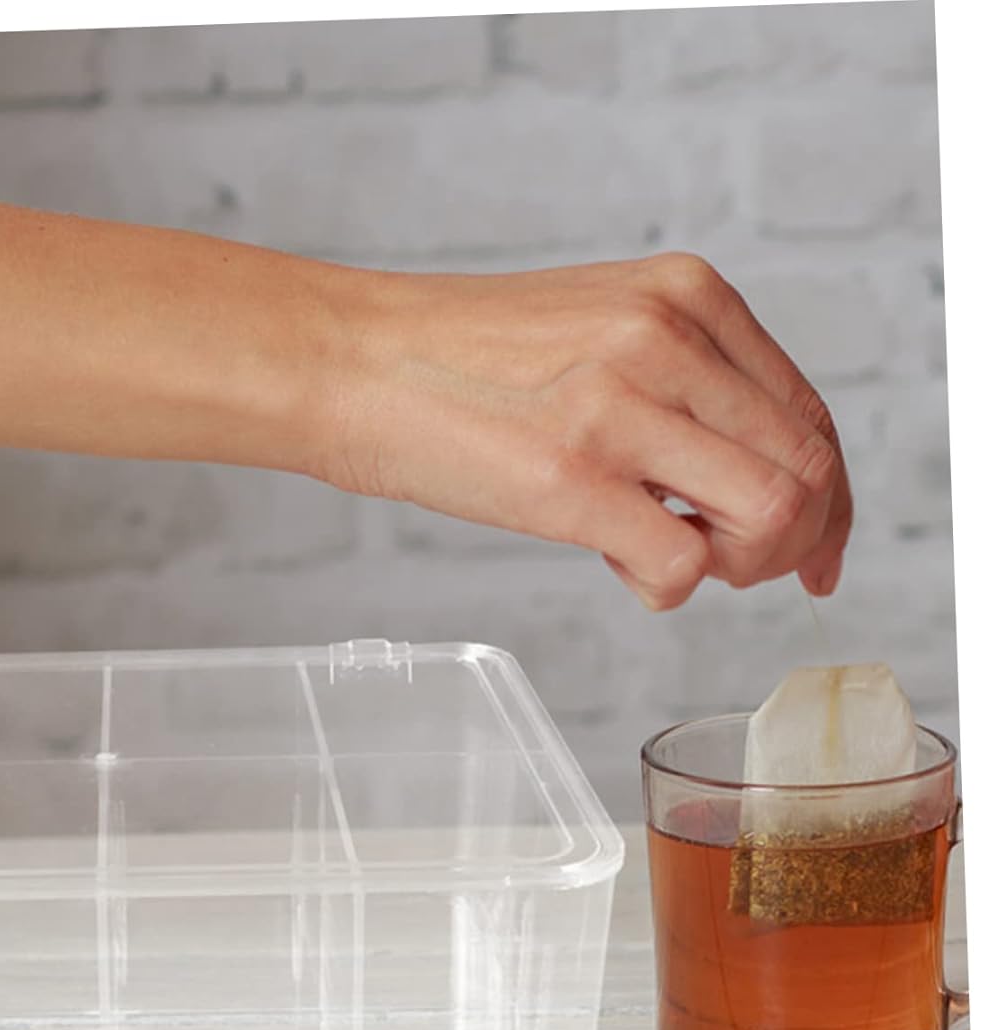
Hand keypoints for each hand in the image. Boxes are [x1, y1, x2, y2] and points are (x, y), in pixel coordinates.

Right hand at [316, 252, 852, 609]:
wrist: (350, 361)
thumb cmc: (453, 357)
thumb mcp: (593, 327)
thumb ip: (675, 379)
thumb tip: (732, 470)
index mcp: (683, 295)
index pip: (807, 410)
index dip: (825, 495)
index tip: (812, 546)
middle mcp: (667, 339)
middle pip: (806, 466)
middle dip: (790, 541)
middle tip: (730, 565)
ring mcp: (620, 407)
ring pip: (770, 513)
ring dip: (738, 563)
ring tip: (673, 559)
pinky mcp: (570, 479)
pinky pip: (684, 564)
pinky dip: (670, 588)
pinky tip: (620, 568)